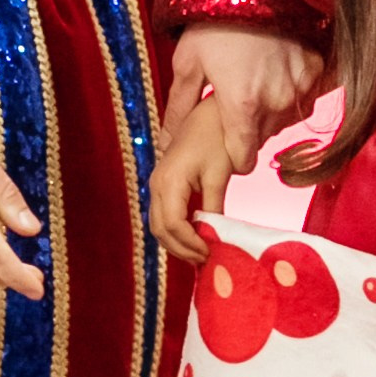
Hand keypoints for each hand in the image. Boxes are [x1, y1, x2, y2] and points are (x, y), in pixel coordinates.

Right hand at [147, 93, 237, 266]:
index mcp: (169, 182)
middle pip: (160, 229)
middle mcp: (156, 185)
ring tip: (201, 253)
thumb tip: (215, 236)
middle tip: (205, 260)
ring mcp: (156, 185)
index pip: (172, 224)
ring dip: (177, 243)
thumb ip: (213, 207)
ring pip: (158, 225)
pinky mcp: (162, 185)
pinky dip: (176, 231)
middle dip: (181, 249)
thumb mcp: (218, 175)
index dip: (189, 244)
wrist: (208, 116)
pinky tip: (195, 237)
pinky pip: (163, 215)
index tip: (209, 253)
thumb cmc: (216, 140)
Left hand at [163, 22, 321, 175]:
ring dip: (271, 111)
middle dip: (248, 128)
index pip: (244, 160)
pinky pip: (305, 97)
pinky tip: (274, 70)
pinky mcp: (317, 69)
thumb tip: (165, 142)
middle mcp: (277, 102)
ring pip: (285, 119)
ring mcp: (302, 86)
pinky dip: (291, 91)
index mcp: (243, 106)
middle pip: (263, 138)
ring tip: (253, 80)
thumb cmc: (216, 21)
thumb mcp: (187, 62)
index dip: (232, 155)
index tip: (226, 140)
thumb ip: (179, 109)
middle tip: (234, 99)